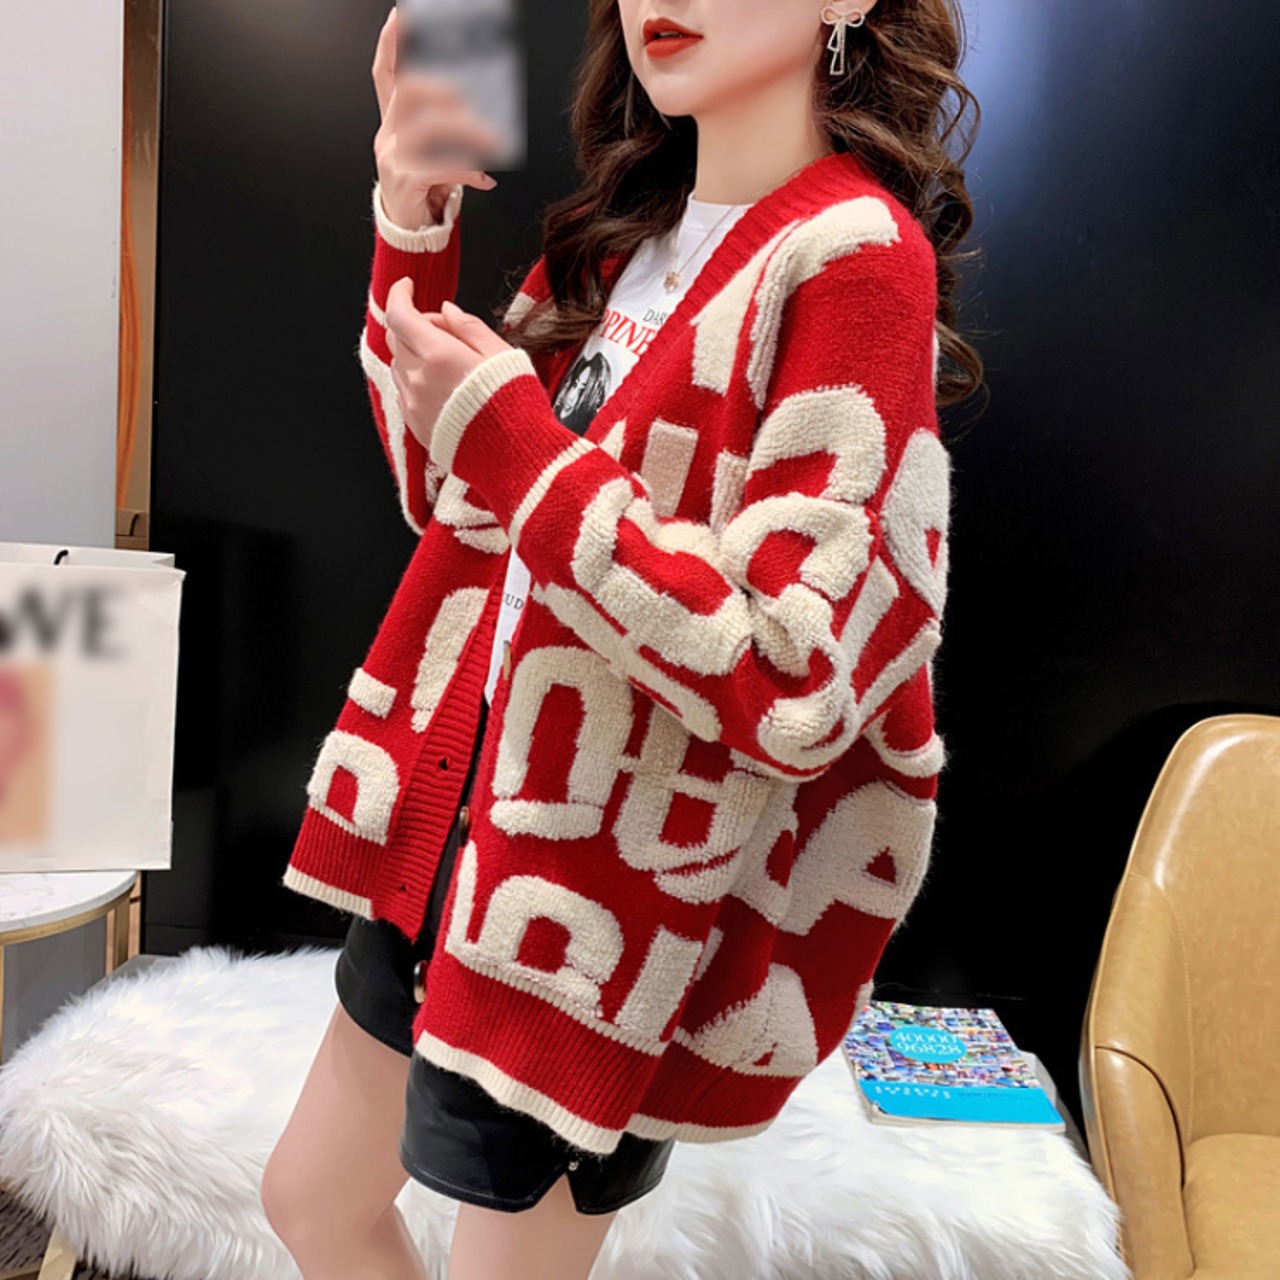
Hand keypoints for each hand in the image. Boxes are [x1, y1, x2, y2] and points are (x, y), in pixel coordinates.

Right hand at [372, 6, 499, 226]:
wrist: (410, 229)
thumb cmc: (424, 187)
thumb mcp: (434, 151)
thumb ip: (448, 126)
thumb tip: (479, 108)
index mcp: (393, 122)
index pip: (384, 73)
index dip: (391, 43)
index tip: (400, 14)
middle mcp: (388, 134)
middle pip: (409, 91)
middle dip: (441, 88)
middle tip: (466, 97)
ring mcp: (392, 156)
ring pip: (430, 127)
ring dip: (468, 132)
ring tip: (493, 142)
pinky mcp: (404, 180)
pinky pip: (440, 166)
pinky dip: (468, 170)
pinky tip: (485, 179)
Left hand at [385, 281, 514, 452]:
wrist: (514, 458)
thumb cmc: (514, 407)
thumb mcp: (500, 353)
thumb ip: (468, 327)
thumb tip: (446, 311)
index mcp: (438, 355)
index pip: (399, 314)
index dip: (399, 294)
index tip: (407, 286)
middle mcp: (418, 379)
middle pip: (396, 338)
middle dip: (414, 324)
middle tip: (446, 329)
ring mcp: (413, 404)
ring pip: (399, 364)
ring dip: (416, 354)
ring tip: (452, 363)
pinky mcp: (415, 425)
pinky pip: (405, 392)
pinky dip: (417, 379)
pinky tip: (446, 387)